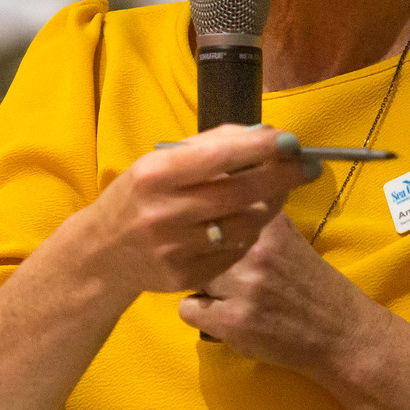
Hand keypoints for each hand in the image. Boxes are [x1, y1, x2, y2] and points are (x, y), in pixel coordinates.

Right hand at [77, 125, 310, 296]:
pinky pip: (236, 251)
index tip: (290, 141)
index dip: (261, 148)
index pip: (219, 156)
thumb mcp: (160, 162)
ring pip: (245, 225)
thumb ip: (209, 145)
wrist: (102, 252)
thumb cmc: (139, 195)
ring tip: (276, 193)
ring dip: (270, 206)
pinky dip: (250, 233)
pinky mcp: (185, 276)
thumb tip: (264, 133)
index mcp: (155, 175)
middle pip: (240, 193)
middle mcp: (163, 212)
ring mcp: (175, 249)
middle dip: (281, 177)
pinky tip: (249, 220)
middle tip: (307, 167)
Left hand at [178, 214, 387, 377]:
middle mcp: (254, 250)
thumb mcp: (289, 236)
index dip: (206, 218)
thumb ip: (257, 215)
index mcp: (269, 223)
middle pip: (196, 243)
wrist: (342, 333)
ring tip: (222, 295)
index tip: (208, 227)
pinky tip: (220, 316)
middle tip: (218, 271)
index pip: (217, 204)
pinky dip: (200, 314)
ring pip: (187, 275)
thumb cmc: (314, 283)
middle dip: (200, 255)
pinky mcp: (234, 322)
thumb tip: (220, 188)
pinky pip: (187, 309)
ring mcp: (243, 287)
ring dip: (199, 285)